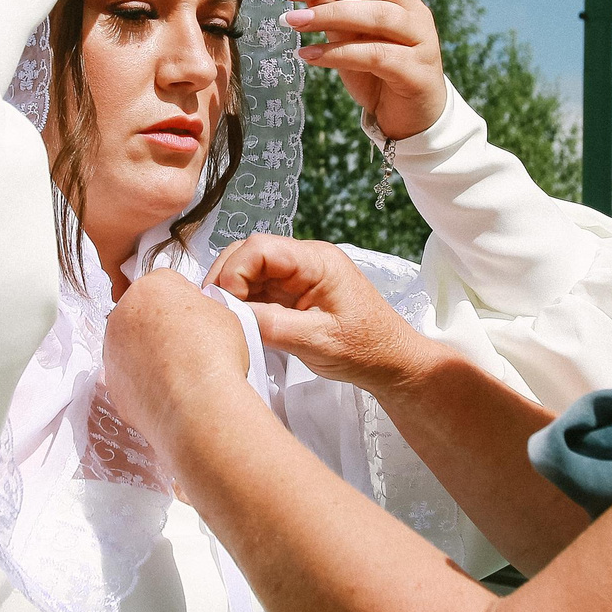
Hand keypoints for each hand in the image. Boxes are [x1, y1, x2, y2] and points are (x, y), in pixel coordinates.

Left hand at [103, 268, 250, 453]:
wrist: (198, 405)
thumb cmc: (212, 358)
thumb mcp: (223, 313)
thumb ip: (201, 306)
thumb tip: (198, 314)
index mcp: (149, 288)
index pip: (166, 284)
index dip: (185, 300)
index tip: (195, 316)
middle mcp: (122, 315)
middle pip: (142, 313)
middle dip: (161, 326)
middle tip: (188, 344)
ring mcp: (112, 350)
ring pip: (132, 345)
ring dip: (150, 354)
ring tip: (180, 370)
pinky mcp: (112, 383)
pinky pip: (129, 376)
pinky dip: (144, 381)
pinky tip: (169, 389)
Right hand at [209, 235, 434, 393]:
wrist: (392, 363)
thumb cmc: (366, 350)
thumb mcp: (316, 341)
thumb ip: (271, 325)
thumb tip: (229, 314)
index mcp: (317, 261)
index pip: (259, 248)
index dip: (233, 272)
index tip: (226, 307)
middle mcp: (305, 261)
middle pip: (248, 254)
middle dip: (227, 281)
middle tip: (218, 315)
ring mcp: (298, 276)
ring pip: (249, 272)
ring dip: (233, 294)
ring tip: (227, 322)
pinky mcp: (293, 294)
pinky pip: (258, 290)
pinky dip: (244, 305)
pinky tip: (240, 325)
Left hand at [270, 0, 445, 140]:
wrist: (409, 119)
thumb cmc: (376, 73)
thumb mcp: (347, 37)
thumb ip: (330, 10)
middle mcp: (412, 10)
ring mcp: (420, 39)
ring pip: (376, 15)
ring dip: (328, 14)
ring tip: (291, 21)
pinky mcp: (417, 71)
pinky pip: (376, 56)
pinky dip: (339, 54)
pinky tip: (309, 56)